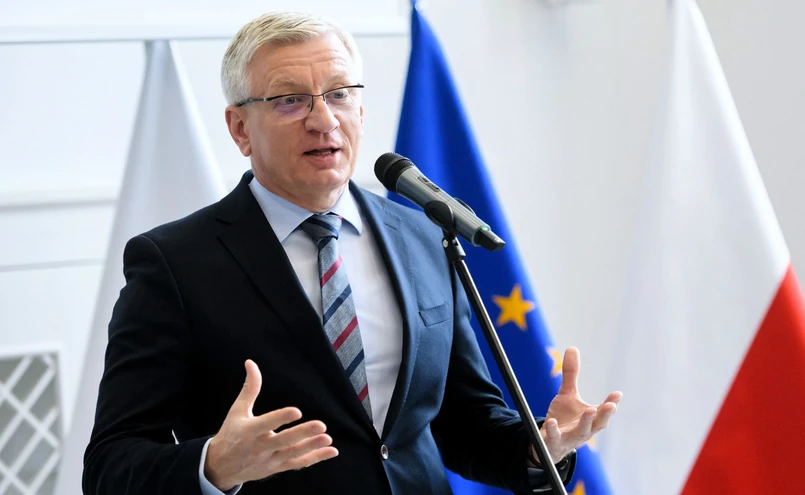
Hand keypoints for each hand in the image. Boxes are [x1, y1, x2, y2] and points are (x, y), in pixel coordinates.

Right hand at [204, 360, 338, 490]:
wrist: (221, 466)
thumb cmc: (231, 434)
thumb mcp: (237, 410)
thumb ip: (249, 388)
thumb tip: (251, 363)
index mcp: (249, 431)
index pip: (266, 423)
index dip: (280, 418)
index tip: (297, 411)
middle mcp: (260, 447)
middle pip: (283, 441)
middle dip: (302, 434)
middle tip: (320, 425)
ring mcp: (270, 460)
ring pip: (293, 454)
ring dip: (311, 447)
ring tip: (327, 438)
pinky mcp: (277, 467)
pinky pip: (298, 464)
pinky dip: (315, 458)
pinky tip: (331, 451)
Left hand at [533, 347, 620, 464]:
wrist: (550, 442)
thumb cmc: (564, 418)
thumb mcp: (567, 395)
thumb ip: (571, 374)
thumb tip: (573, 347)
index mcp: (591, 418)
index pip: (604, 411)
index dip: (611, 403)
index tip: (618, 394)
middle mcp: (585, 429)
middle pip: (598, 423)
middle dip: (605, 414)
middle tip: (611, 405)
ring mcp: (571, 437)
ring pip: (581, 431)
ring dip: (586, 422)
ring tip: (589, 410)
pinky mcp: (555, 441)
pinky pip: (555, 437)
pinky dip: (554, 430)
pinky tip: (551, 422)